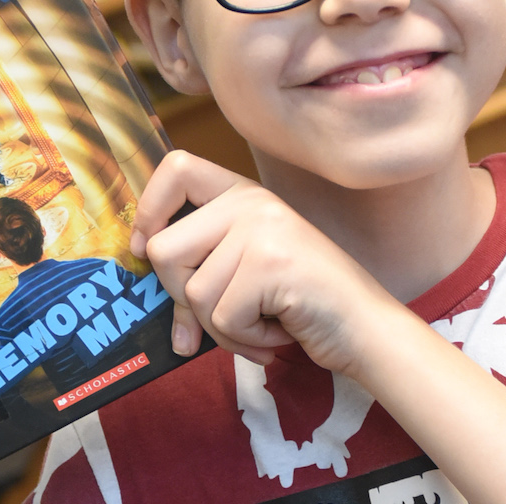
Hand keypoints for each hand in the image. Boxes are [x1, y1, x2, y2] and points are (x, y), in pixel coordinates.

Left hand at [129, 151, 399, 374]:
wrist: (367, 329)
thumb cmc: (303, 305)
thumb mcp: (246, 270)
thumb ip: (200, 262)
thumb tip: (138, 263)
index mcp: (243, 194)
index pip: (176, 166)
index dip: (149, 208)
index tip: (146, 246)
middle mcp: (252, 202)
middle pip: (163, 248)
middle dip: (184, 300)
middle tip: (228, 315)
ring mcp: (263, 229)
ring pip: (192, 292)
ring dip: (223, 329)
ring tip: (264, 322)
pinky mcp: (272, 263)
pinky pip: (223, 317)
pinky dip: (247, 340)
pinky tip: (280, 329)